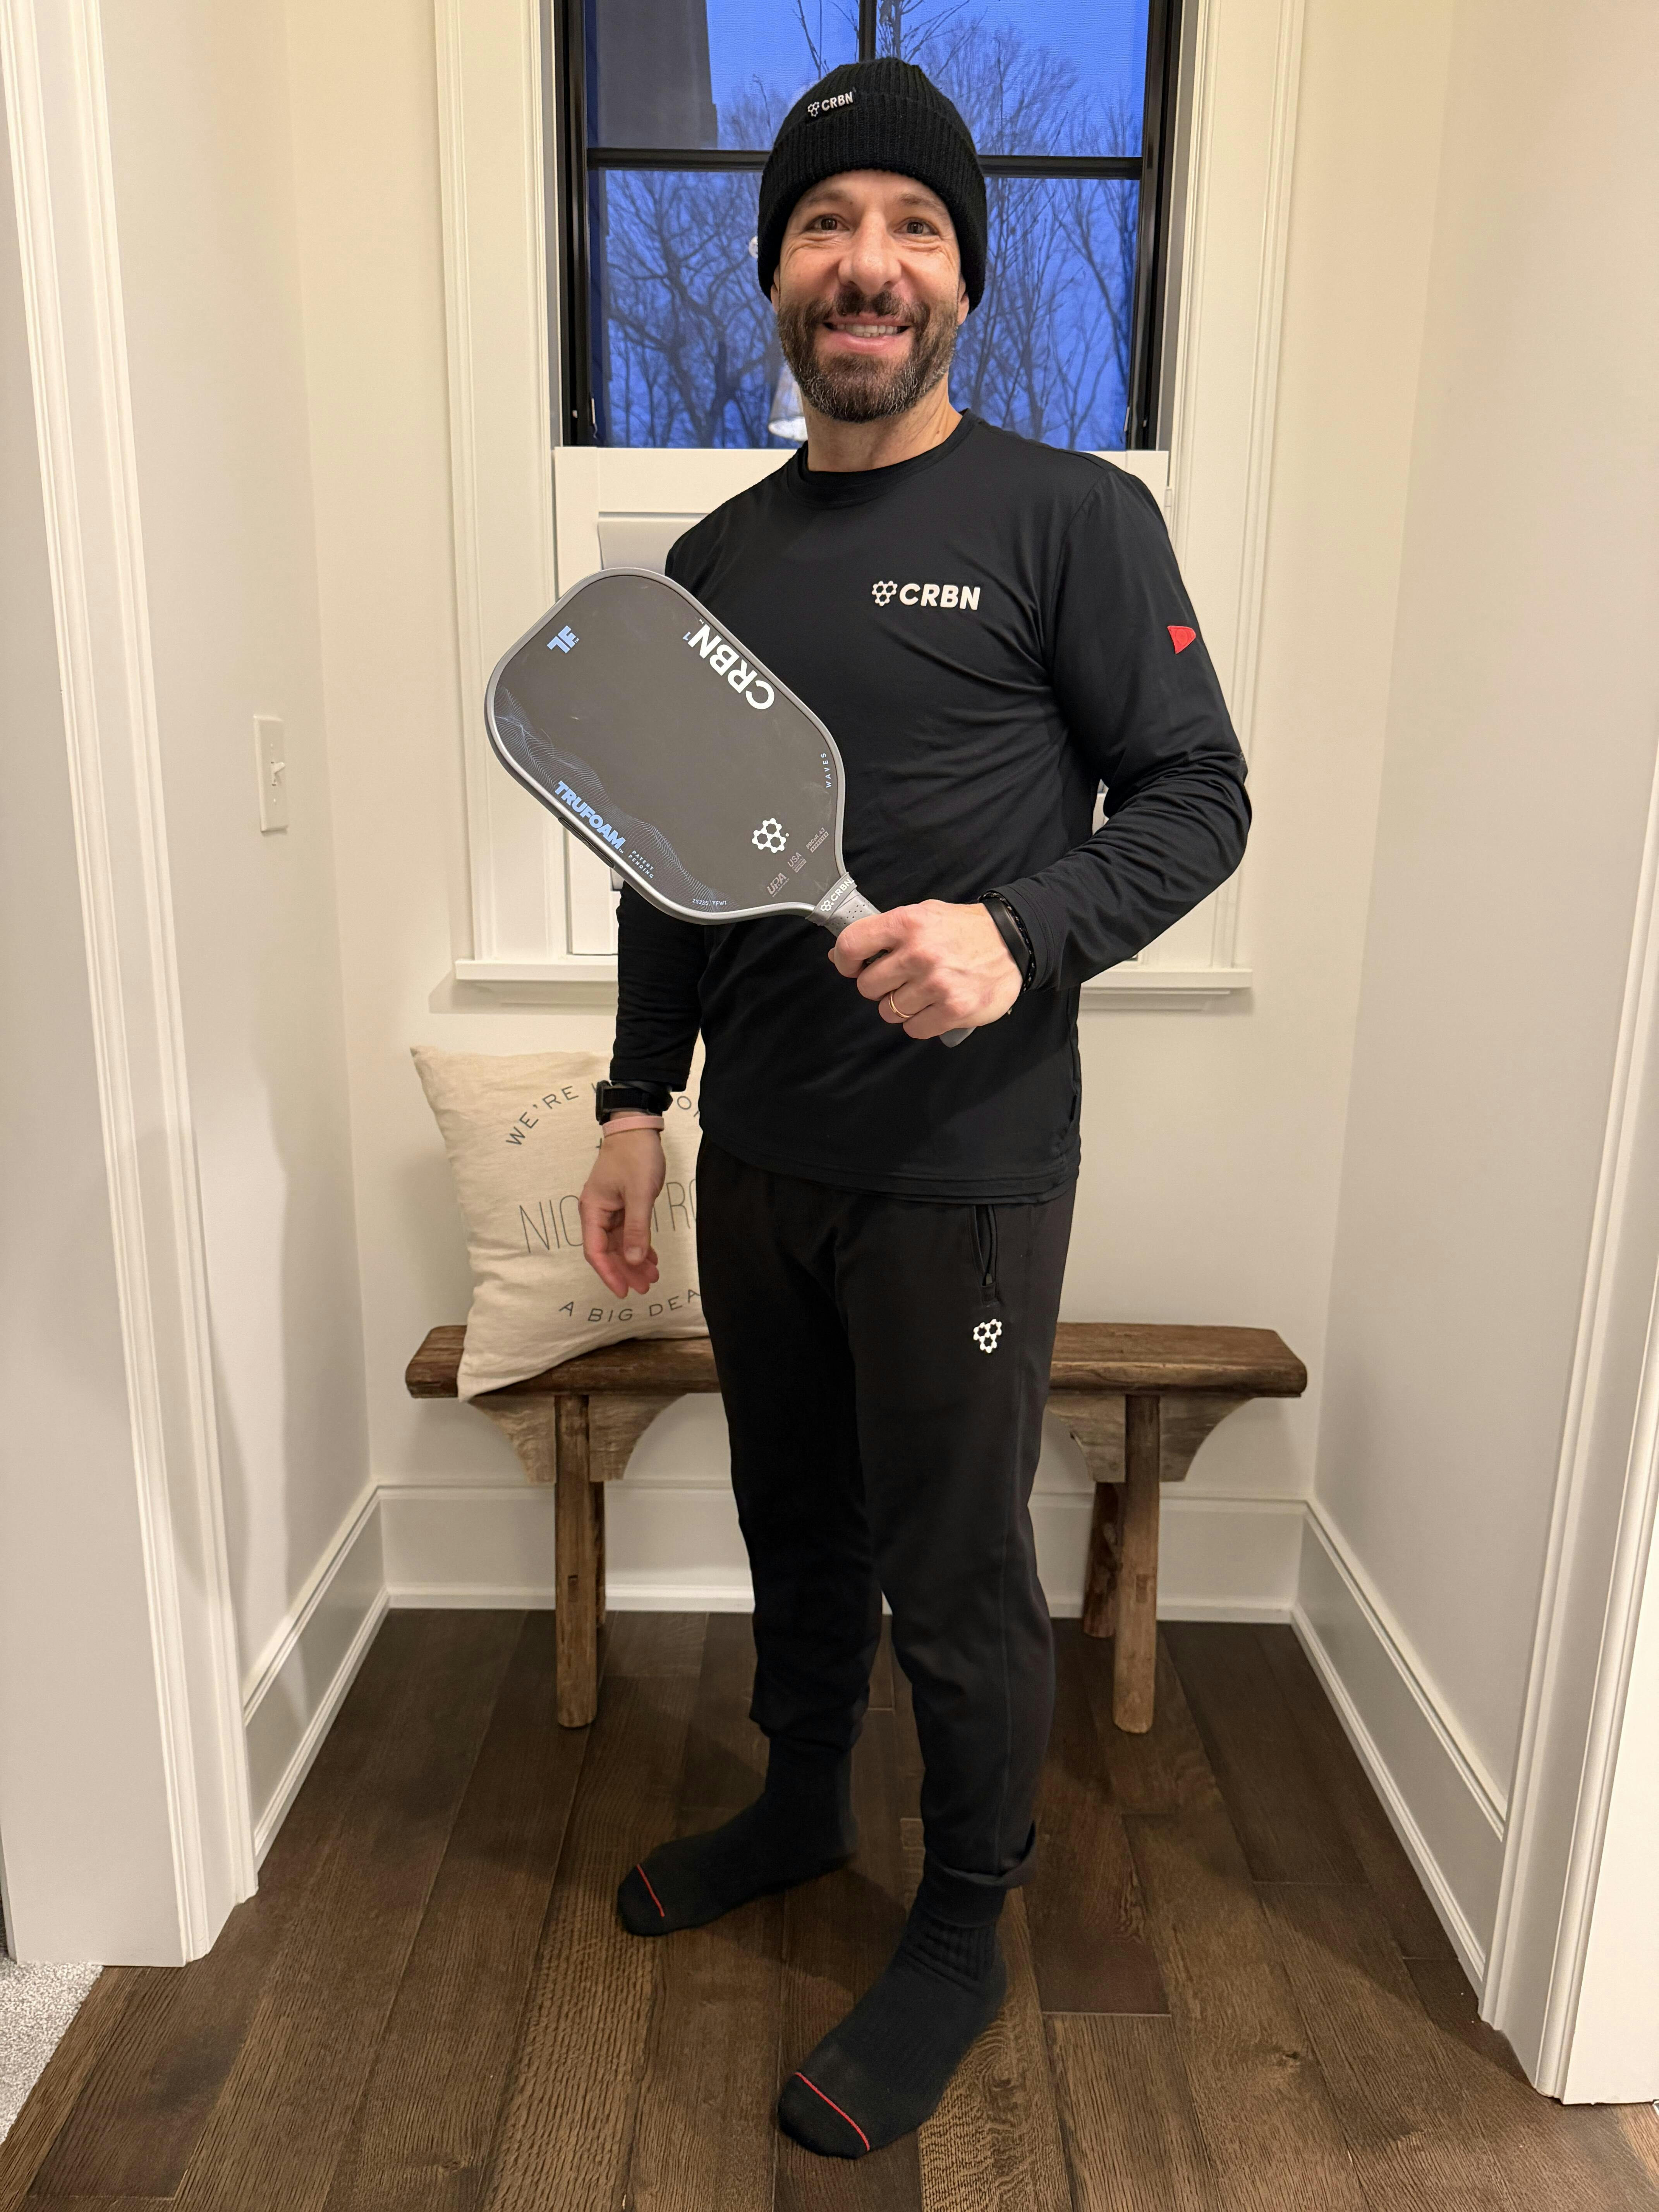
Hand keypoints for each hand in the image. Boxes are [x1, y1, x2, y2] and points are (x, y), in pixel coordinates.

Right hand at [579, 1130, 664, 1296]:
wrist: (637, 1127)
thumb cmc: (635, 1155)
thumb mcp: (640, 1194)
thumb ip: (636, 1228)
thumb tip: (632, 1260)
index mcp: (593, 1210)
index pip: (595, 1251)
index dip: (609, 1274)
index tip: (623, 1291)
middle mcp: (597, 1212)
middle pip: (608, 1251)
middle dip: (625, 1271)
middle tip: (645, 1288)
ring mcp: (609, 1209)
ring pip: (619, 1244)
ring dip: (634, 1261)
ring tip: (652, 1277)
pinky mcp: (622, 1204)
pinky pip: (627, 1232)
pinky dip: (638, 1245)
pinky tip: (650, 1258)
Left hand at [829, 899, 1023, 1037]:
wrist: (1013, 941)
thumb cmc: (962, 930)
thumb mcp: (922, 915)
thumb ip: (883, 933)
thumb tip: (838, 954)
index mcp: (907, 923)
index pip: (851, 945)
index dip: (844, 961)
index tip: (853, 967)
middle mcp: (919, 953)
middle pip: (868, 986)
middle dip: (879, 986)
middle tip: (900, 978)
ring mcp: (936, 984)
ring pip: (888, 1011)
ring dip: (900, 1005)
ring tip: (922, 991)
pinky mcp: (954, 1009)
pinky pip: (913, 1028)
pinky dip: (920, 1021)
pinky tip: (934, 1006)